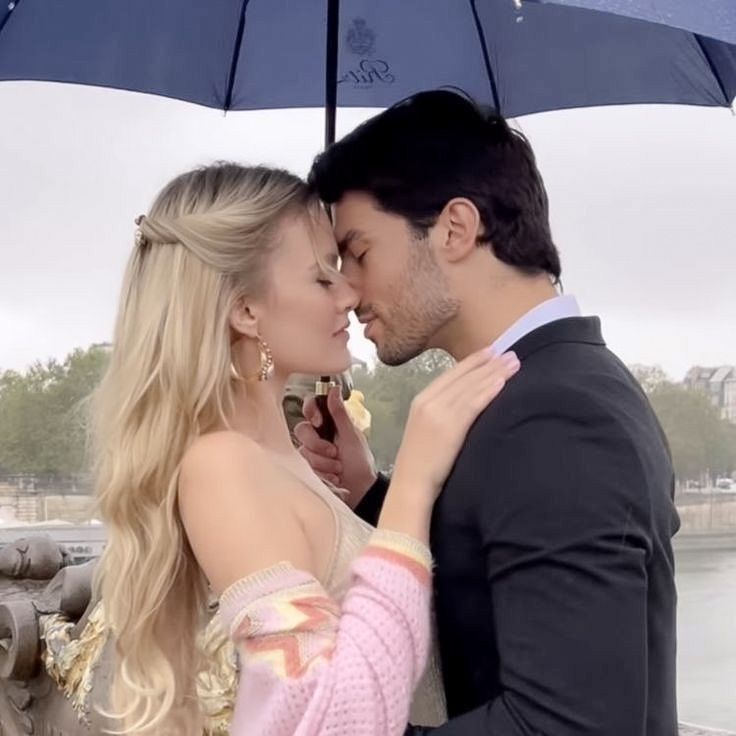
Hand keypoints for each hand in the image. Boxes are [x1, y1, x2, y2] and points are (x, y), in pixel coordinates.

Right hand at [295, 387, 377, 503]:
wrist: (360, 491)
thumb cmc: (360, 462)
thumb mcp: (351, 436)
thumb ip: (339, 413)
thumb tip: (333, 389)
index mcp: (329, 424)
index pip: (310, 407)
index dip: (310, 412)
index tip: (319, 422)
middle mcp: (317, 436)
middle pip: (301, 430)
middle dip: (318, 445)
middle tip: (335, 454)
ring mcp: (311, 453)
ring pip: (303, 452)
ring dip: (323, 463)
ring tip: (338, 469)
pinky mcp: (307, 469)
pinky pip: (303, 468)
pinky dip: (320, 474)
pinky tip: (332, 478)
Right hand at [390, 348, 519, 506]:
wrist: (411, 483)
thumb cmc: (421, 462)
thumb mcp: (425, 429)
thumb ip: (440, 413)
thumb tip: (465, 404)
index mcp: (421, 400)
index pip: (451, 374)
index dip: (473, 361)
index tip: (491, 352)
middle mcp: (428, 401)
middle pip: (463, 377)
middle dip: (489, 363)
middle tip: (511, 352)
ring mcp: (438, 413)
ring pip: (471, 387)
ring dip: (494, 373)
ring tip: (514, 363)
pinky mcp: (449, 427)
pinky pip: (472, 404)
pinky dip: (488, 391)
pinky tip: (502, 382)